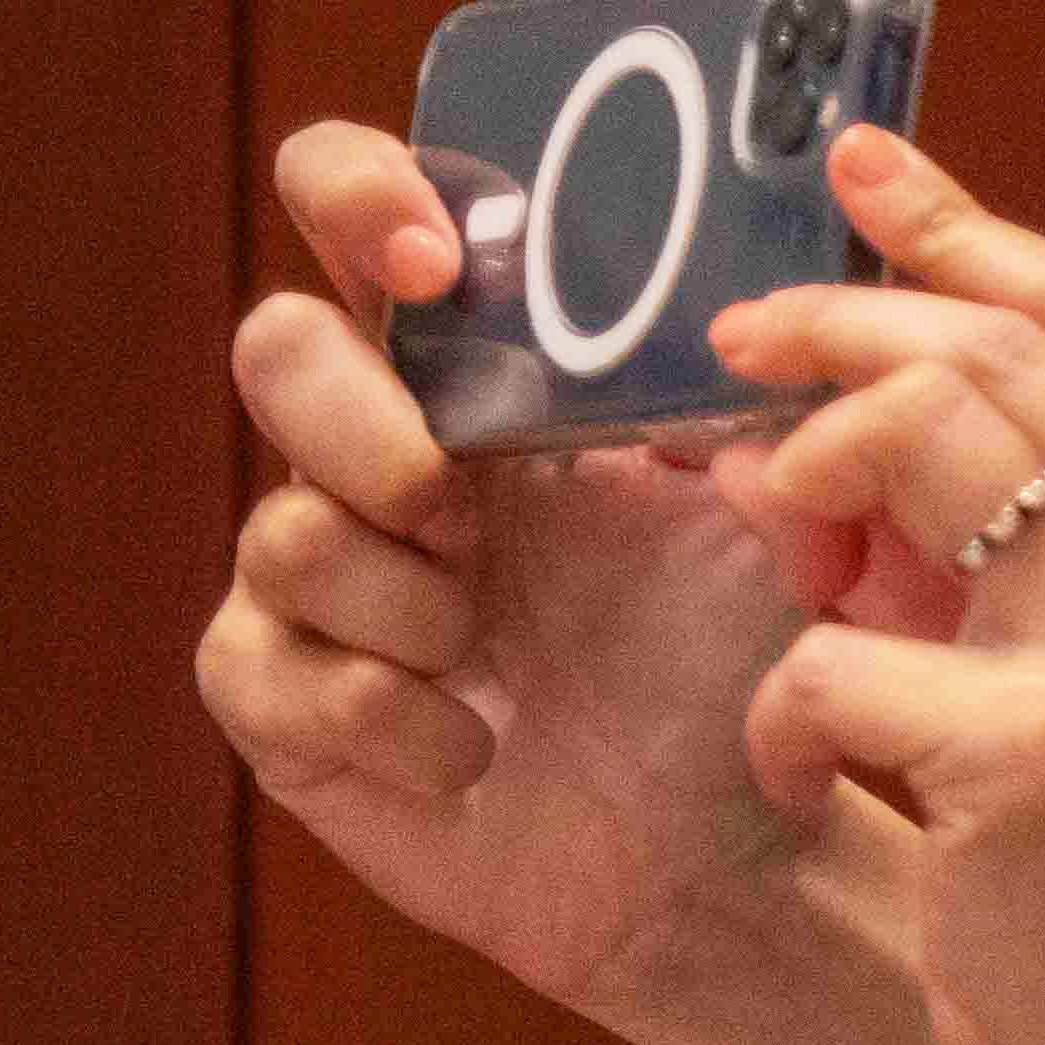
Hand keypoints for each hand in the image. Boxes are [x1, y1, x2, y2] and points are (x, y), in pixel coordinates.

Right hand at [194, 120, 936, 1029]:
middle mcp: (380, 452)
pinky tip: (476, 751)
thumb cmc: (738, 658)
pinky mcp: (285, 702)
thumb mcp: (770, 504)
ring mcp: (318, 578)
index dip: (361, 195)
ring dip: (412, 598)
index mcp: (484, 372)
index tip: (429, 259)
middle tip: (454, 498)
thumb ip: (745, 384)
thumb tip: (741, 299)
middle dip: (358, 419)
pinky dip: (396, 715)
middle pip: (276, 348)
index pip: (364, 214)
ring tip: (497, 647)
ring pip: (286, 525)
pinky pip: (273, 669)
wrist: (727, 849)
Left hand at [703, 128, 1044, 1044]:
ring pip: (913, 443)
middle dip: (830, 333)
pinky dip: (780, 711)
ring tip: (785, 576)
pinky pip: (828, 659)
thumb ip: (1043, 526)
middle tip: (731, 364)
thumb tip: (856, 399)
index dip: (956, 229)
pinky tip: (801, 768)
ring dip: (799, 482)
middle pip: (991, 347)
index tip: (854, 175)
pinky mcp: (1036, 755)